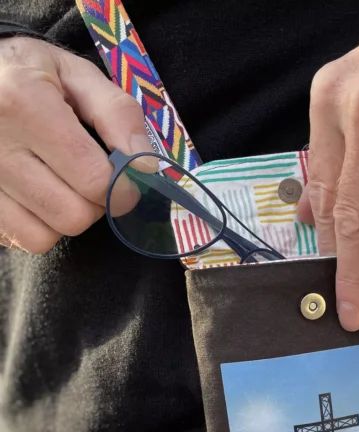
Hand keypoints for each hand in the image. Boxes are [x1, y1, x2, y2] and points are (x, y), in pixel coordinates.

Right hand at [0, 37, 152, 252]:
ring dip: (66, 218)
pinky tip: (38, 197)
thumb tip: (145, 167)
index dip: (122, 190)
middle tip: (91, 181)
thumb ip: (118, 114)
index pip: (94, 180)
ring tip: (61, 185)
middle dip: (95, 205)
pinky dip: (38, 227)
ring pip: (45, 236)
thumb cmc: (28, 72)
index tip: (125, 181)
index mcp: (24, 104)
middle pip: (72, 216)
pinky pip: (21, 239)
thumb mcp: (76, 75)